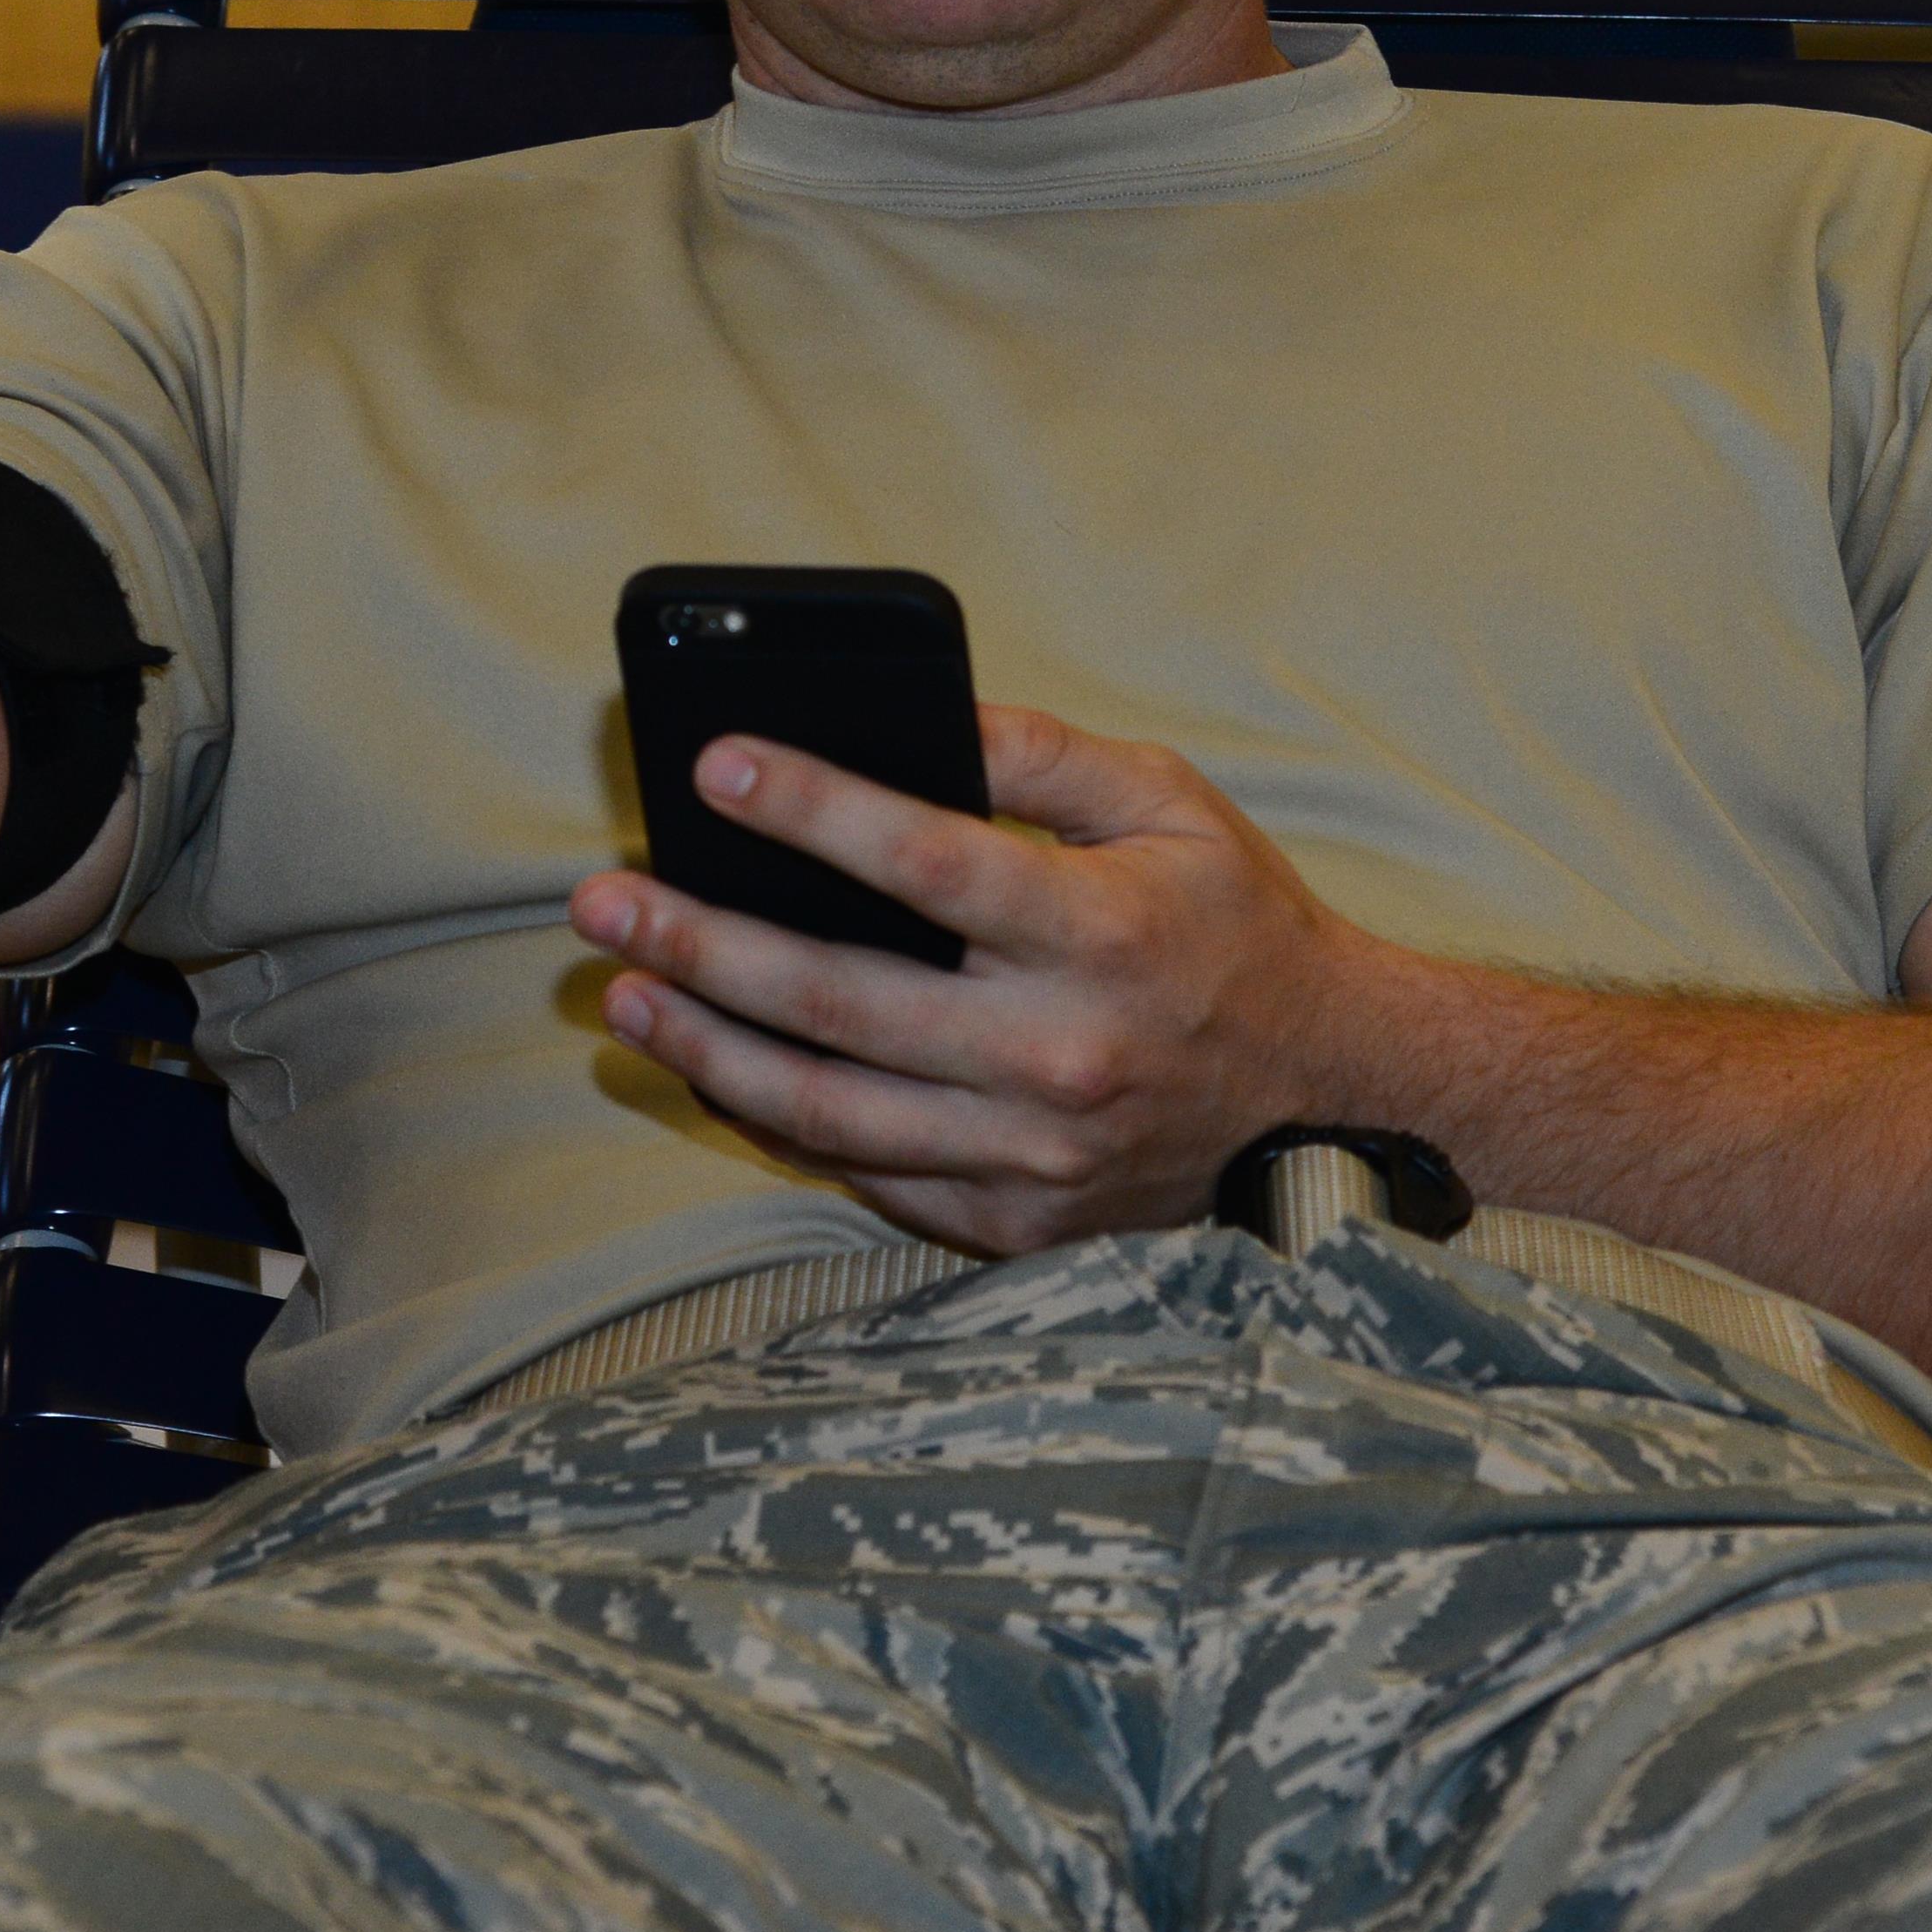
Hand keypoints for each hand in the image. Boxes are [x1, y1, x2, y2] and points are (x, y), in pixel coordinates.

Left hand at [568, 703, 1394, 1253]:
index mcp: (1101, 934)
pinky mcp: (1015, 1218)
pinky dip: (777, 1121)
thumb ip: (1043, 756)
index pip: (926, 861)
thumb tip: (921, 713)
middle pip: (838, 999)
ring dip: (705, 1047)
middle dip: (702, 939)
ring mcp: (1031, 1151)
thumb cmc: (1238, 932)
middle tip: (603, 898)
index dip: (810, 808)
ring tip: (624, 992)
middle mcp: (1059, 1053)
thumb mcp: (1172, 808)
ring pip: (826, 1106)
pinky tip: (713, 1067)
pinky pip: (866, 1173)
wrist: (1328, 1099)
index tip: (714, 763)